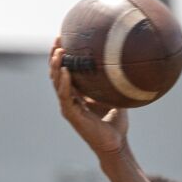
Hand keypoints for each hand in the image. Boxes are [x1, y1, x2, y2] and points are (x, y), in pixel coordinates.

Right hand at [49, 39, 127, 155]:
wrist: (116, 144)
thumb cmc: (116, 124)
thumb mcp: (116, 98)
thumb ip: (115, 84)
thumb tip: (126, 65)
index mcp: (77, 94)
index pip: (65, 71)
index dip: (63, 56)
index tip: (64, 38)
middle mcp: (70, 99)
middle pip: (57, 73)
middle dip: (55, 55)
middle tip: (58, 38)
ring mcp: (69, 107)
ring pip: (57, 82)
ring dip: (57, 66)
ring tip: (59, 51)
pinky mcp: (71, 115)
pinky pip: (65, 95)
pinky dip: (65, 82)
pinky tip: (65, 70)